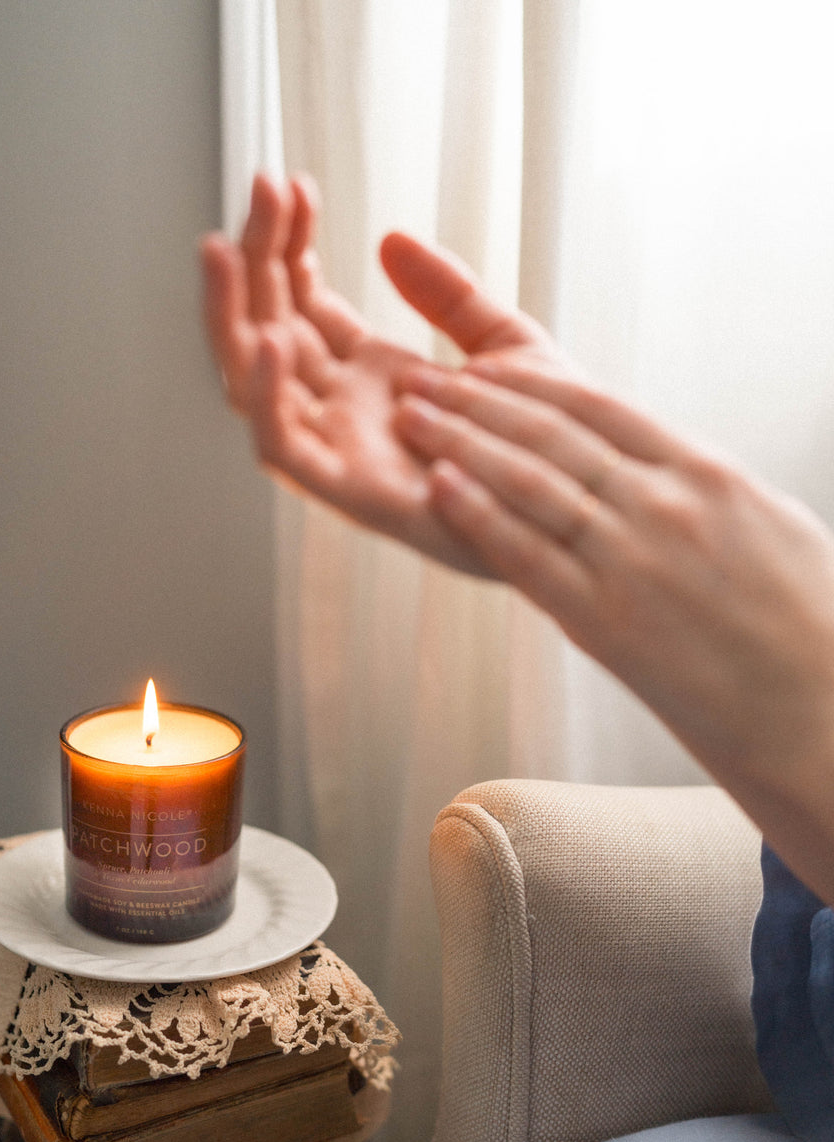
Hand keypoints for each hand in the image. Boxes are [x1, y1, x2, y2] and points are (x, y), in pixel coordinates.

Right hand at [200, 173, 565, 570]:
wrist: (574, 512)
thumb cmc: (541, 446)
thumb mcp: (502, 345)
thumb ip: (446, 295)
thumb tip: (388, 238)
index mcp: (370, 375)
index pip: (301, 301)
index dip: (289, 243)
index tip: (294, 186)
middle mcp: (341, 409)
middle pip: (269, 325)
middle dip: (257, 256)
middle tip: (263, 188)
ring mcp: (338, 449)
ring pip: (254, 380)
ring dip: (231, 315)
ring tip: (225, 249)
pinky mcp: (345, 492)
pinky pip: (282, 448)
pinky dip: (267, 397)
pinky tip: (270, 339)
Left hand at [394, 357, 833, 900]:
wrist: (815, 710)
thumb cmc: (800, 622)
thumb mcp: (765, 524)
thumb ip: (700, 488)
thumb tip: (659, 465)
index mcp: (704, 474)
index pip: (599, 407)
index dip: (528, 384)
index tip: (482, 366)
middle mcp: (664, 505)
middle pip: (550, 434)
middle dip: (475, 401)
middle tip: (421, 379)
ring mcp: (631, 561)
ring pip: (529, 483)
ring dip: (460, 444)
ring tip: (411, 418)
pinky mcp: (605, 622)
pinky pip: (527, 556)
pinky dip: (477, 515)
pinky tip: (439, 487)